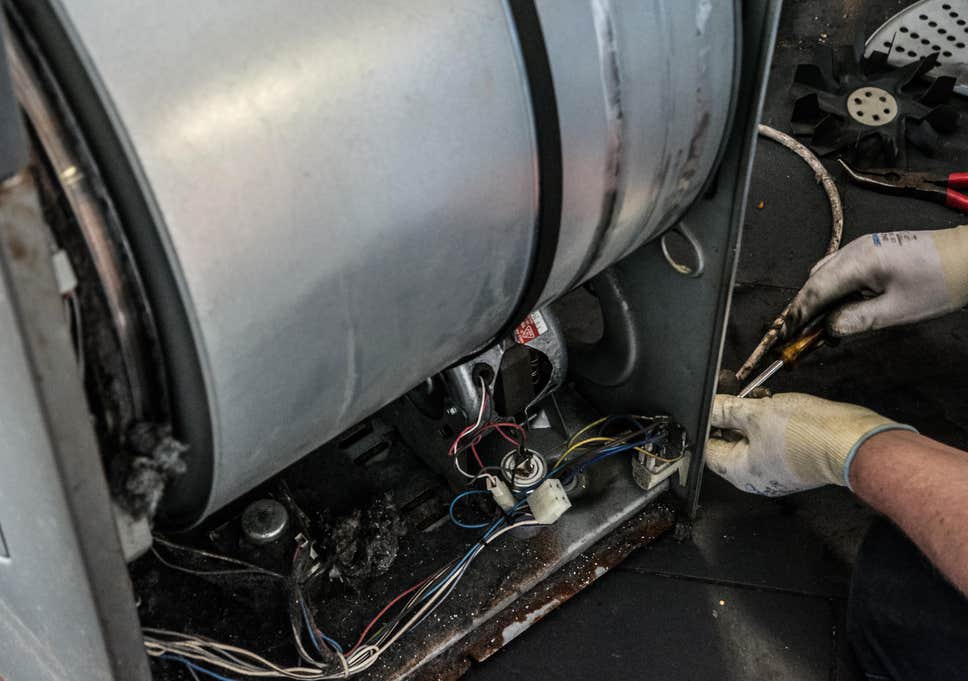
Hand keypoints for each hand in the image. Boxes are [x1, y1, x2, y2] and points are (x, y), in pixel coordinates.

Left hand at [706, 393, 913, 495]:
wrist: (854, 441)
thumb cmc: (809, 435)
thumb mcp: (757, 414)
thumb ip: (727, 409)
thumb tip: (708, 407)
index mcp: (740, 472)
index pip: (708, 448)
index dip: (707, 423)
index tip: (709, 402)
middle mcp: (756, 476)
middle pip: (730, 442)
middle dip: (730, 414)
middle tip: (733, 391)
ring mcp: (777, 469)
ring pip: (753, 437)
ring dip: (751, 414)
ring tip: (759, 395)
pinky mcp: (795, 459)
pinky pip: (773, 439)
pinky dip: (770, 420)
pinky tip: (775, 403)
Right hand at [785, 226, 967, 336]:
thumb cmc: (939, 283)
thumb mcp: (897, 312)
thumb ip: (856, 321)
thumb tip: (828, 329)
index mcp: (858, 262)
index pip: (814, 291)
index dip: (796, 316)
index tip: (783, 336)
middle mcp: (854, 249)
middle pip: (814, 281)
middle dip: (801, 309)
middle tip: (795, 337)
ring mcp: (861, 247)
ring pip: (824, 274)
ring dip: (816, 300)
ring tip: (817, 328)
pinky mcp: (870, 250)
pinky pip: (838, 270)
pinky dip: (830, 290)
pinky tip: (837, 309)